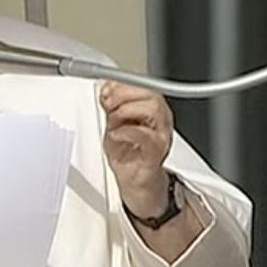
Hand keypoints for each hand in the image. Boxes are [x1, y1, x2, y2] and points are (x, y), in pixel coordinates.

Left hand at [99, 81, 173, 214]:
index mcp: (152, 109)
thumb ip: (111, 106)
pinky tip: (116, 134)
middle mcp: (161, 120)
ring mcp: (161, 136)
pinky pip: (147, 136)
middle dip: (124, 95)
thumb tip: (106, 88)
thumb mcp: (113, 123)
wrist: (136, 183)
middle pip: (151, 94)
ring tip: (114, 122)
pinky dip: (127, 131)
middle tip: (108, 104)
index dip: (123, 84)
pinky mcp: (156, 153)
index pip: (144, 86)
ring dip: (127, 111)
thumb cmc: (128, 154)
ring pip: (154, 110)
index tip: (106, 88)